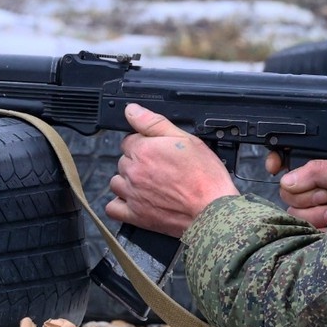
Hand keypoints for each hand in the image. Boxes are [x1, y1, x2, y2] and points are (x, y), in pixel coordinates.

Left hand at [105, 103, 237, 237]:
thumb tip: (131, 110)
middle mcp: (133, 172)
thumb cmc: (204, 176)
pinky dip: (119, 204)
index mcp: (143, 151)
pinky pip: (113, 208)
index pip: (129, 140)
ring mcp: (132, 195)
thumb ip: (153, 122)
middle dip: (138, 162)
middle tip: (160, 168)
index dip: (145, 144)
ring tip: (150, 184)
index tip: (158, 152)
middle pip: (124, 161)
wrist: (213, 209)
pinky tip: (134, 200)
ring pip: (117, 182)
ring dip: (128, 181)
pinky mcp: (136, 215)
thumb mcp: (185, 139)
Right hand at [266, 154, 326, 228]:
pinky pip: (297, 223)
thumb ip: (317, 169)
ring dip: (314, 210)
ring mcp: (313, 209)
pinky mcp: (311, 228)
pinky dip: (316, 222)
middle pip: (288, 185)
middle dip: (307, 192)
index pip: (293, 158)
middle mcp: (317, 186)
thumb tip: (287, 181)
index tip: (274, 166)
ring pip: (291, 205)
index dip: (280, 160)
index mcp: (326, 167)